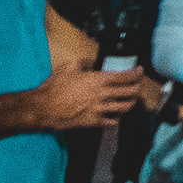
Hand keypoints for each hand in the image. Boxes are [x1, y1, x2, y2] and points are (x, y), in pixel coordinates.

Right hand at [31, 61, 149, 131]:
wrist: (43, 108)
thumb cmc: (54, 87)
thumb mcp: (68, 67)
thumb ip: (83, 63)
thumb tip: (89, 61)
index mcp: (97, 80)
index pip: (124, 76)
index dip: (135, 73)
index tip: (139, 71)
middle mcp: (101, 95)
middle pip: (128, 92)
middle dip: (137, 88)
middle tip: (139, 86)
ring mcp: (99, 109)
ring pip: (124, 107)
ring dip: (131, 103)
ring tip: (132, 100)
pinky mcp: (93, 122)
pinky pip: (111, 121)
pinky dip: (116, 118)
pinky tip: (116, 116)